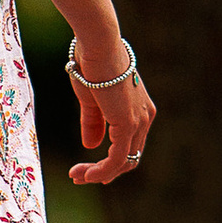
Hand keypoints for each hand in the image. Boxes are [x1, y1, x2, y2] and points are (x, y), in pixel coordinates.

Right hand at [65, 32, 153, 185]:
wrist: (97, 46)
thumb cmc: (92, 65)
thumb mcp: (91, 99)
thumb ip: (93, 123)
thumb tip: (91, 146)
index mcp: (139, 108)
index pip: (129, 144)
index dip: (109, 160)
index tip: (87, 168)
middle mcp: (145, 117)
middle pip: (129, 156)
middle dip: (104, 171)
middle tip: (79, 176)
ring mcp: (139, 122)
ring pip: (123, 161)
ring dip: (100, 173)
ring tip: (76, 176)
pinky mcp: (128, 125)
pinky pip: (117, 159)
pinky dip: (102, 171)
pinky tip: (86, 175)